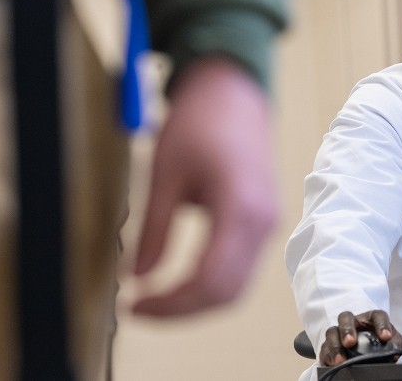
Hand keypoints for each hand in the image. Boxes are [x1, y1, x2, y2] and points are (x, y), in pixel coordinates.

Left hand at [131, 58, 277, 315]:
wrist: (234, 91)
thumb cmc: (202, 120)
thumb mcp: (165, 173)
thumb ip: (153, 229)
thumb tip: (136, 276)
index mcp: (240, 208)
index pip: (209, 280)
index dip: (170, 304)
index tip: (133, 306)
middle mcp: (263, 223)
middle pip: (226, 294)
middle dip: (181, 310)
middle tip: (139, 309)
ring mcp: (268, 225)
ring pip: (236, 288)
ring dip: (196, 302)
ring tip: (154, 299)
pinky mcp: (262, 223)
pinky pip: (240, 270)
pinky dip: (210, 285)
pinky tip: (178, 281)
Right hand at [320, 310, 401, 365]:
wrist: (362, 352)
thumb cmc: (377, 343)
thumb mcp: (389, 343)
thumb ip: (394, 344)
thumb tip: (394, 353)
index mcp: (370, 319)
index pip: (377, 316)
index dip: (381, 325)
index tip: (386, 337)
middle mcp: (352, 323)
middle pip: (346, 318)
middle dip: (347, 329)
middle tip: (350, 342)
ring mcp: (338, 334)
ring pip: (332, 332)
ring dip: (335, 345)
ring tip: (341, 360)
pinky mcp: (328, 347)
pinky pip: (324, 349)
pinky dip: (328, 356)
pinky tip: (333, 363)